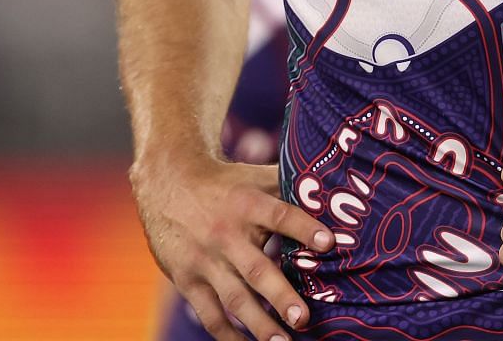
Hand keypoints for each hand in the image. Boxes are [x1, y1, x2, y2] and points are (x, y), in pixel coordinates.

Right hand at [131, 154, 333, 340]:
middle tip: (304, 318)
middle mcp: (226, 233)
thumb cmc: (225, 184)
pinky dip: (227, 335)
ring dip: (259, 324)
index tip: (328, 243)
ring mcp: (205, 260)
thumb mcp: (254, 177)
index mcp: (247, 204)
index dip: (303, 228)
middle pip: (257, 268)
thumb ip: (289, 186)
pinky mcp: (187, 279)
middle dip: (280, 295)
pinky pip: (209, 313)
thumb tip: (334, 192)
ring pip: (235, 297)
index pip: (279, 215)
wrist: (167, 182)